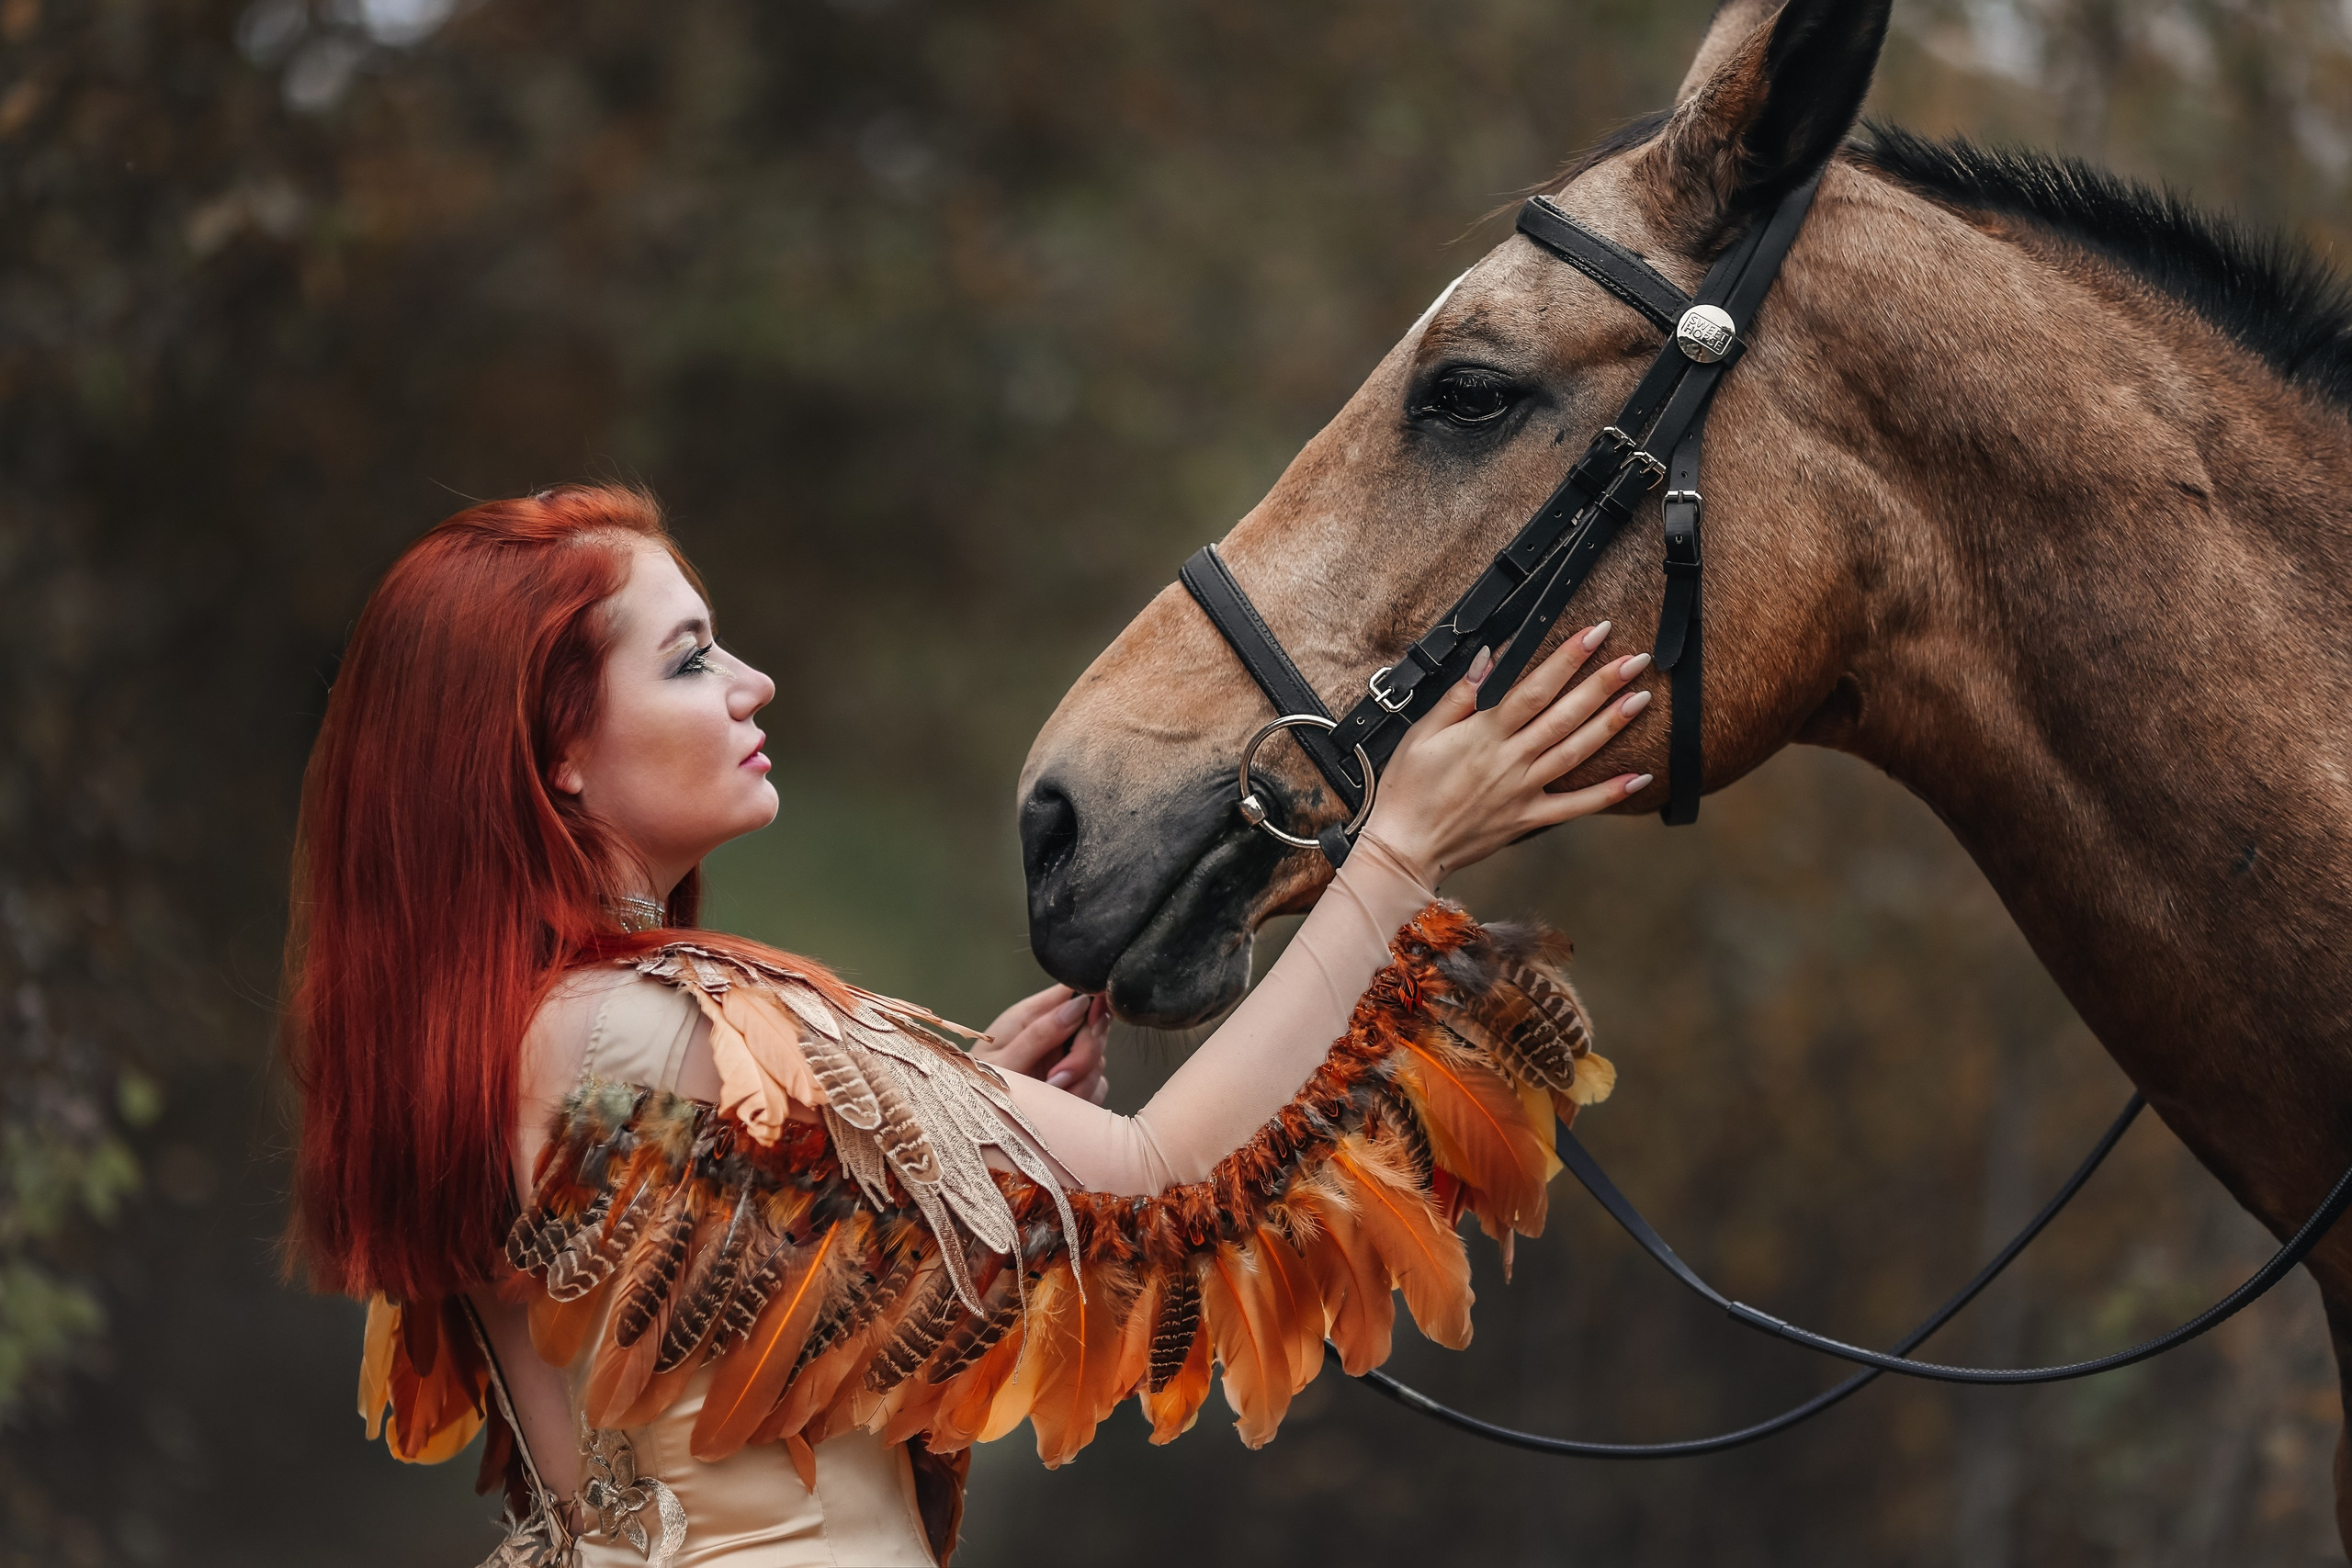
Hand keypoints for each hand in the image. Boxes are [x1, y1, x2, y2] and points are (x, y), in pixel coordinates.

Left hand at [974, 984, 1109, 1103]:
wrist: (973, 1124)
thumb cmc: (975, 1089)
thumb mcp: (1003, 1062)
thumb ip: (1040, 1034)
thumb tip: (1079, 1005)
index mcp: (1030, 1016)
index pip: (1073, 991)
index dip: (1091, 1001)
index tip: (1091, 1022)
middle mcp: (1052, 1034)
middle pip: (1095, 1027)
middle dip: (1084, 1054)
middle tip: (1057, 1078)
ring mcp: (1064, 1060)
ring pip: (1098, 1060)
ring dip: (1080, 1082)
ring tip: (1048, 1096)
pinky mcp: (1074, 1086)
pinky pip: (1097, 1087)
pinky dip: (1083, 1098)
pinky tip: (1058, 1107)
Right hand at [1362, 620, 1652, 883]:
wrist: (1405, 847)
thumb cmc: (1407, 788)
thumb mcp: (1421, 732)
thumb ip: (1459, 695)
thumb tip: (1488, 657)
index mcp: (1484, 733)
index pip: (1534, 687)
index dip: (1567, 658)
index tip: (1594, 633)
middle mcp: (1510, 759)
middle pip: (1565, 714)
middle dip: (1603, 684)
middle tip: (1637, 660)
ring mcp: (1523, 790)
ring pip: (1576, 752)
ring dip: (1611, 725)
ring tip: (1641, 699)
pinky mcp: (1527, 818)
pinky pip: (1575, 806)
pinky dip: (1608, 793)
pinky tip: (1639, 778)